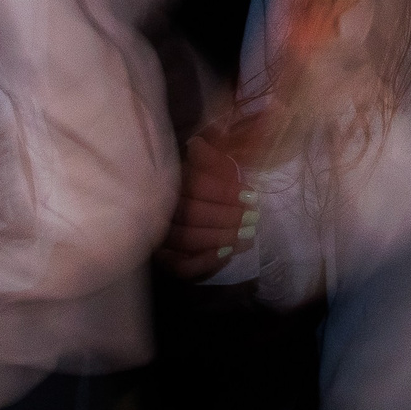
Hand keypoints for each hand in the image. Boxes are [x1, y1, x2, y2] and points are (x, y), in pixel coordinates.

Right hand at [160, 134, 256, 279]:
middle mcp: (157, 205)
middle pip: (191, 214)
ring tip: (248, 237)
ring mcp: (156, 233)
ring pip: (187, 239)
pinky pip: (180, 265)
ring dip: (221, 238)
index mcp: (168, 177)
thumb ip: (207, 153)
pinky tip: (226, 254)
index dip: (225, 192)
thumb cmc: (199, 180)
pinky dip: (204, 261)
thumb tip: (199, 144)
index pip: (196, 184)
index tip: (251, 196)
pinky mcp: (161, 257)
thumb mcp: (206, 162)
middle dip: (228, 217)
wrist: (177, 209)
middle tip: (253, 218)